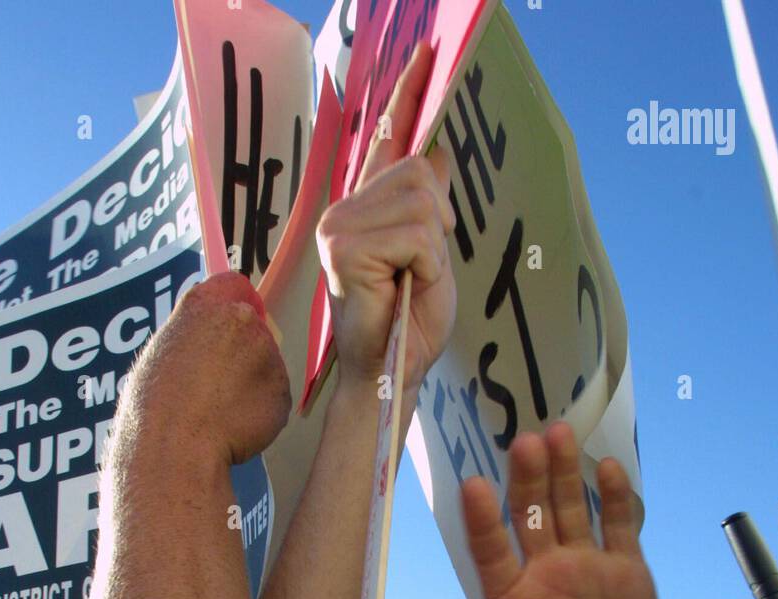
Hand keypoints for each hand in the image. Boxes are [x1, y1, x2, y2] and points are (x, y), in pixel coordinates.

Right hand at [119, 273, 290, 465]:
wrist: (176, 442)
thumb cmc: (157, 403)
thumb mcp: (165, 349)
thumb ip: (195, 334)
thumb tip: (210, 342)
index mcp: (207, 303)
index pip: (235, 285)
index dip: (233, 309)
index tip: (227, 329)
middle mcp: (243, 318)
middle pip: (256, 326)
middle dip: (245, 350)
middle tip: (218, 382)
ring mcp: (268, 354)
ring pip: (266, 365)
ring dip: (253, 383)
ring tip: (220, 409)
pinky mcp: (282, 390)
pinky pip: (274, 399)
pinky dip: (261, 413)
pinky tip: (234, 425)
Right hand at [318, 42, 456, 395]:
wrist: (392, 369)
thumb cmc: (409, 321)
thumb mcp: (433, 254)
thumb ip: (429, 204)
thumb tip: (435, 154)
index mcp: (363, 208)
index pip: (386, 139)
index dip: (409, 95)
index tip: (427, 51)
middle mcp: (344, 210)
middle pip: (418, 172)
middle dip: (438, 221)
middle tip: (421, 267)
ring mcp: (339, 226)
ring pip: (421, 202)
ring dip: (432, 248)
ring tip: (410, 279)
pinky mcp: (345, 247)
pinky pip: (417, 234)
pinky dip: (427, 264)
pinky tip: (406, 286)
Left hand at [433, 424, 663, 598]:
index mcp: (511, 598)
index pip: (490, 549)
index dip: (482, 519)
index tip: (473, 485)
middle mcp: (543, 572)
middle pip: (530, 515)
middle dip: (526, 479)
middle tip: (525, 442)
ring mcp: (584, 564)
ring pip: (571, 508)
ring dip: (565, 472)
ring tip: (560, 433)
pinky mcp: (624, 567)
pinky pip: (618, 524)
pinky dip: (614, 496)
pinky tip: (608, 467)